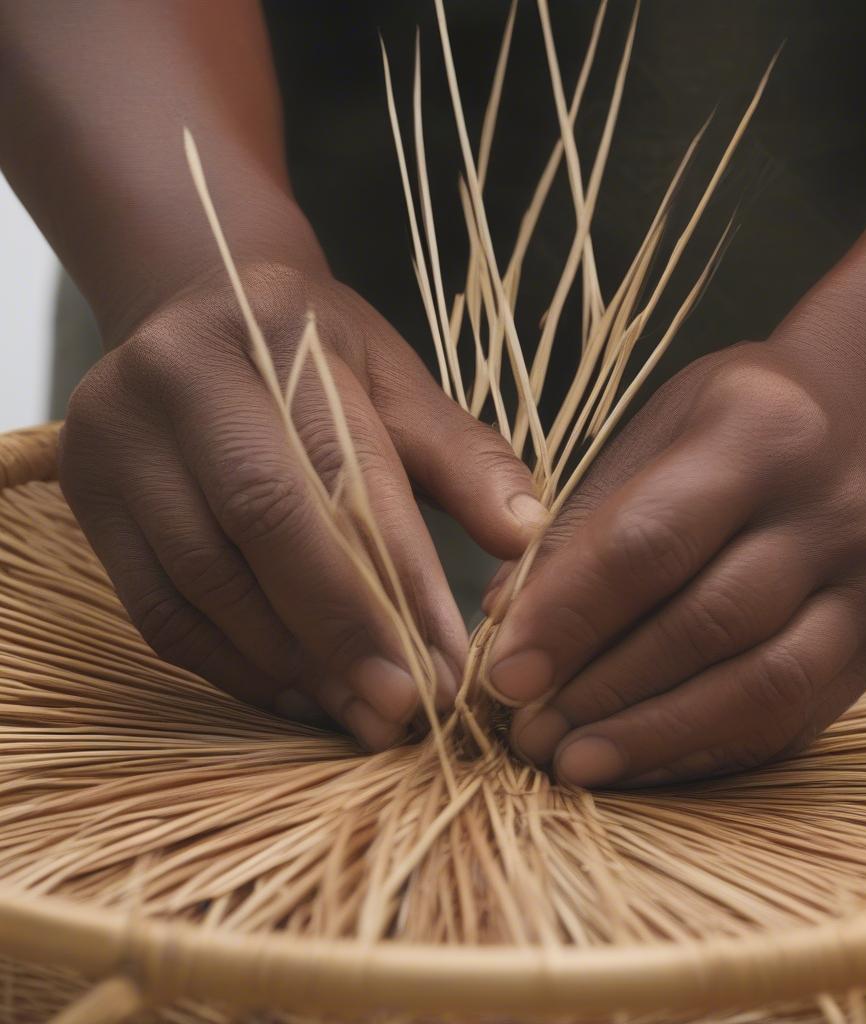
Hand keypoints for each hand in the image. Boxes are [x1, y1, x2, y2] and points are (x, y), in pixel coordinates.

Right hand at [60, 262, 544, 748]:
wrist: (202, 316)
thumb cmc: (318, 356)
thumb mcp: (397, 383)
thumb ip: (464, 457)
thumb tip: (526, 537)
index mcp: (268, 333)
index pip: (341, 471)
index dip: (397, 579)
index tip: (447, 667)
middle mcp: (174, 378)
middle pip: (262, 527)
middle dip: (343, 632)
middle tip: (403, 712)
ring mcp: (114, 441)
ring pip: (203, 584)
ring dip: (292, 664)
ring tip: (360, 713)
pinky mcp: (88, 499)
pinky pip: (159, 613)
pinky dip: (234, 666)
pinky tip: (299, 693)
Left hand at [486, 337, 865, 786]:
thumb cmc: (741, 419)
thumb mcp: (662, 430)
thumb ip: (589, 520)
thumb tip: (506, 617)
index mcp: (759, 432)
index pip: (649, 542)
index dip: (568, 617)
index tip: (503, 676)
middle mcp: (831, 510)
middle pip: (705, 624)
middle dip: (603, 692)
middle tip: (527, 735)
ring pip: (762, 687)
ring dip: (654, 737)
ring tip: (572, 764)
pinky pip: (797, 717)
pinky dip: (708, 747)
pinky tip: (643, 761)